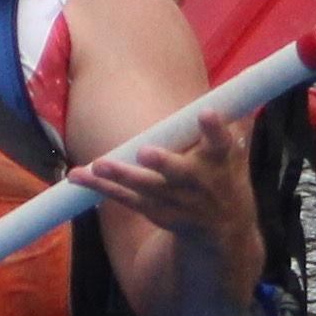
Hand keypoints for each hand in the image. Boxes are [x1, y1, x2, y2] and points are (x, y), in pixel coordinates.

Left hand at [83, 114, 262, 299]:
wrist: (224, 233)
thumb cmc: (225, 177)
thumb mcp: (235, 152)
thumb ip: (231, 119)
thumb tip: (238, 81)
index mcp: (221, 162)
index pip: (222, 143)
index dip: (215, 129)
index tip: (207, 112)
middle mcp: (199, 184)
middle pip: (180, 173)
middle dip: (164, 163)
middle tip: (146, 152)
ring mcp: (175, 201)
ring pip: (146, 187)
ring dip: (121, 176)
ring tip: (100, 164)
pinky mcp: (154, 211)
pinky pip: (124, 198)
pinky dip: (100, 187)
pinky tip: (77, 176)